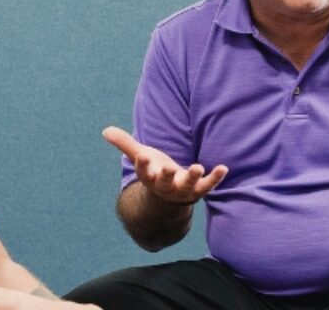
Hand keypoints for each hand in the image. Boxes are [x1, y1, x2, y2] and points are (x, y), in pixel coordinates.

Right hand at [101, 127, 226, 205]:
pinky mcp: (198, 189)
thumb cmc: (155, 172)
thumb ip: (125, 144)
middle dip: (166, 175)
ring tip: (197, 167)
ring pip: (187, 185)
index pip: (144, 172)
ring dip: (192, 177)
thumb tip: (105, 130)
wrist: (170, 197)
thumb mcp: (141, 157)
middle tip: (168, 168)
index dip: (143, 164)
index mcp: (150, 177)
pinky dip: (215, 178)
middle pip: (164, 181)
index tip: (142, 156)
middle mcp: (165, 185)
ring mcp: (183, 189)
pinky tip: (223, 168)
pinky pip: (208, 185)